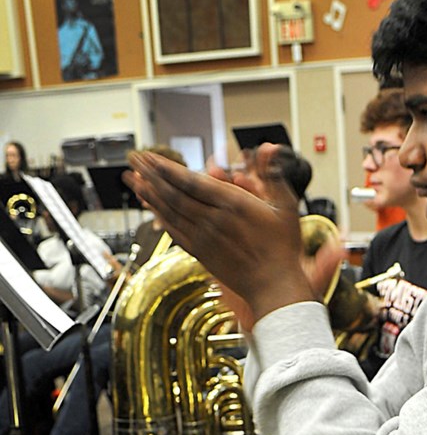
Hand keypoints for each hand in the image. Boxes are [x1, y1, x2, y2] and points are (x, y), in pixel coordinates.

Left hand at [125, 146, 315, 324]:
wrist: (273, 286)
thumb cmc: (282, 249)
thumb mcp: (286, 206)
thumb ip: (273, 174)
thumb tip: (270, 148)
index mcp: (232, 203)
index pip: (190, 180)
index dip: (166, 167)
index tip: (150, 156)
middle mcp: (213, 219)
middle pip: (173, 192)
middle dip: (150, 174)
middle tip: (134, 159)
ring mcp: (204, 237)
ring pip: (170, 211)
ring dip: (148, 193)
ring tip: (132, 179)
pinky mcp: (201, 253)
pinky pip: (174, 231)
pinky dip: (160, 218)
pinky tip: (150, 208)